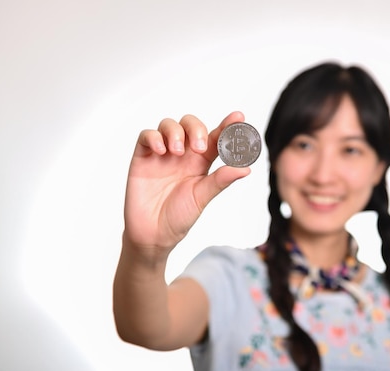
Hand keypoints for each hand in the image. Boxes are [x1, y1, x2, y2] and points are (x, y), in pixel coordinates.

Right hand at [122, 111, 250, 253]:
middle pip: (191, 125)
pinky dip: (154, 137)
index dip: (227, 126)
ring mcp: (162, 154)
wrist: (153, 234)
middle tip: (200, 147)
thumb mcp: (202, 198)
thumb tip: (245, 168)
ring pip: (169, 125)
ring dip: (175, 132)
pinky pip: (147, 136)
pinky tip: (161, 151)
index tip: (239, 117)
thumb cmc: (179, 217)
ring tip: (177, 152)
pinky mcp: (143, 157)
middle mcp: (183, 154)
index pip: (216, 138)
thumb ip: (220, 180)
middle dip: (197, 129)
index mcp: (201, 163)